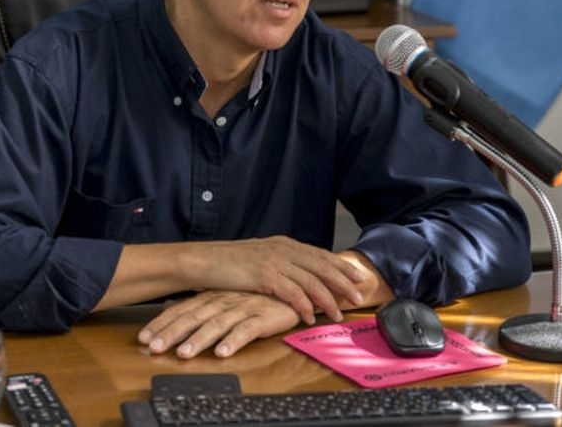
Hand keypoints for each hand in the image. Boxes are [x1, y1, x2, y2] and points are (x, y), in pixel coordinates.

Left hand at [138, 291, 301, 358]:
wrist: (293, 288)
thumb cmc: (255, 295)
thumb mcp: (224, 296)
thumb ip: (198, 303)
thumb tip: (169, 306)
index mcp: (213, 296)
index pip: (181, 310)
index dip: (161, 324)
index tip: (143, 339)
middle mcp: (224, 300)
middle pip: (193, 317)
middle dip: (171, 333)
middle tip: (153, 348)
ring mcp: (243, 307)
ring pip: (217, 324)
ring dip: (199, 339)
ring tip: (184, 353)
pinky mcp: (263, 317)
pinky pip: (247, 330)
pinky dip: (234, 340)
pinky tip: (223, 352)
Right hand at [186, 236, 365, 323]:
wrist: (202, 260)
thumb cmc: (228, 262)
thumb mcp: (259, 257)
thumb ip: (280, 262)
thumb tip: (298, 274)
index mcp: (283, 244)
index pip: (320, 255)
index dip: (340, 266)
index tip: (357, 276)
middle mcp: (283, 249)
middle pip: (321, 266)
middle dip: (342, 281)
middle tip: (359, 295)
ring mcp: (274, 261)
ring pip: (310, 281)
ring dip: (327, 299)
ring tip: (338, 314)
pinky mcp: (264, 275)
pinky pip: (291, 292)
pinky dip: (303, 306)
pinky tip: (309, 317)